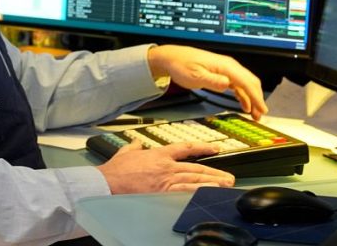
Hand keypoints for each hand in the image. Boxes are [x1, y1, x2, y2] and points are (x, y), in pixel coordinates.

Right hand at [97, 140, 235, 193]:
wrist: (109, 182)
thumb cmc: (115, 170)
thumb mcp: (125, 153)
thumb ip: (134, 147)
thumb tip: (136, 143)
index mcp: (158, 154)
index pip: (185, 148)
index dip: (201, 148)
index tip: (213, 149)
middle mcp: (166, 166)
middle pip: (196, 168)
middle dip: (214, 172)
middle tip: (228, 176)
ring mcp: (166, 180)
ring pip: (194, 180)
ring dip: (212, 182)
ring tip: (225, 185)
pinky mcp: (163, 192)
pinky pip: (185, 192)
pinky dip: (198, 192)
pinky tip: (209, 194)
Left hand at [147, 45, 267, 119]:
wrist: (173, 57)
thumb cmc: (182, 64)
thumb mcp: (195, 75)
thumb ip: (212, 81)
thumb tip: (227, 84)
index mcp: (225, 66)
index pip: (246, 82)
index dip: (256, 97)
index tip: (262, 109)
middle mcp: (229, 66)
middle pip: (250, 82)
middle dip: (257, 99)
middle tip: (260, 115)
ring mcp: (227, 70)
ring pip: (246, 84)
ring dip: (252, 99)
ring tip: (254, 114)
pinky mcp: (222, 74)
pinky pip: (238, 85)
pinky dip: (244, 95)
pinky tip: (244, 105)